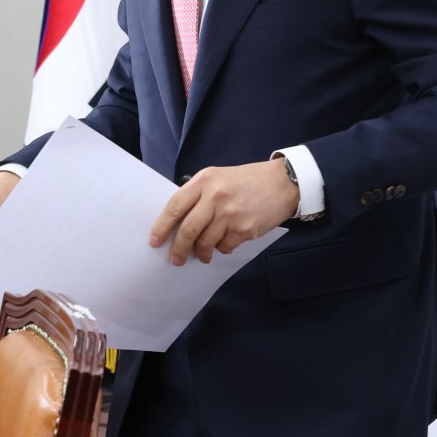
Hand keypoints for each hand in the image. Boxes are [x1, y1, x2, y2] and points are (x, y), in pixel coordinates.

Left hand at [150, 159, 296, 265]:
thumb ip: (198, 194)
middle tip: (175, 259)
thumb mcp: (217, 177)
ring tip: (201, 255)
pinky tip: (224, 243)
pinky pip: (225, 246)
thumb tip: (178, 221)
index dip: (162, 226)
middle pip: (188, 229)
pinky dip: (221, 249)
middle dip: (178, 248)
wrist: (282, 183)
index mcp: (204, 180)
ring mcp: (230, 214)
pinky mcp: (245, 228)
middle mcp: (215, 196)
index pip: (175, 206)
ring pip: (205, 242)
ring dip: (201, 253)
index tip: (154, 241)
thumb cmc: (246, 181)